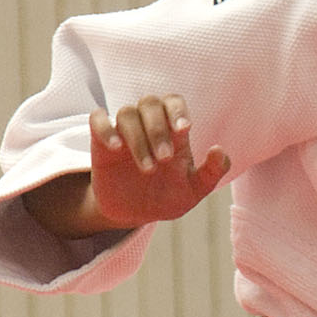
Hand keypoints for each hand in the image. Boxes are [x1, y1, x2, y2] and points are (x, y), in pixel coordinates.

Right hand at [88, 94, 230, 228]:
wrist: (136, 214)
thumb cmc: (168, 196)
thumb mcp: (195, 190)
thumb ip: (212, 171)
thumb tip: (219, 150)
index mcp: (173, 131)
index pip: (174, 102)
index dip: (178, 109)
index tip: (184, 129)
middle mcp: (148, 126)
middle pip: (150, 102)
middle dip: (158, 128)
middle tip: (165, 158)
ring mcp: (124, 133)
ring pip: (126, 112)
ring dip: (138, 137)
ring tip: (148, 168)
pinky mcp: (101, 143)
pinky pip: (97, 120)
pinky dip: (105, 128)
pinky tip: (116, 147)